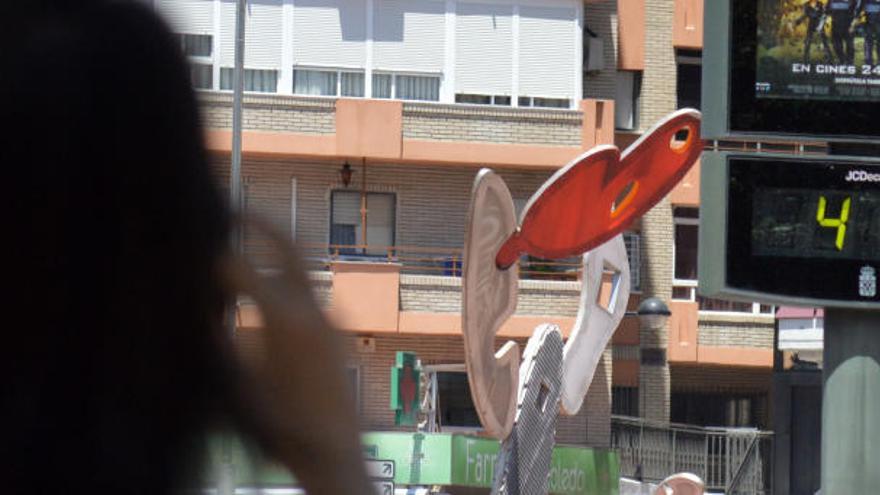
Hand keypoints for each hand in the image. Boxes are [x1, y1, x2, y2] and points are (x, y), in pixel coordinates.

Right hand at [221, 216, 372, 494]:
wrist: (334, 450)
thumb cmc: (281, 425)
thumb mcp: (237, 383)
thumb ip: (218, 340)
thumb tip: (204, 305)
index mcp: (283, 320)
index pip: (240, 267)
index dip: (215, 256)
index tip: (199, 250)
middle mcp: (313, 309)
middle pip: (289, 244)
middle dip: (262, 221)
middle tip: (236, 208)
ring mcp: (332, 317)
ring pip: (302, 267)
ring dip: (276, 250)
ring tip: (249, 240)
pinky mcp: (339, 330)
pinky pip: (311, 291)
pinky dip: (287, 279)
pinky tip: (269, 290)